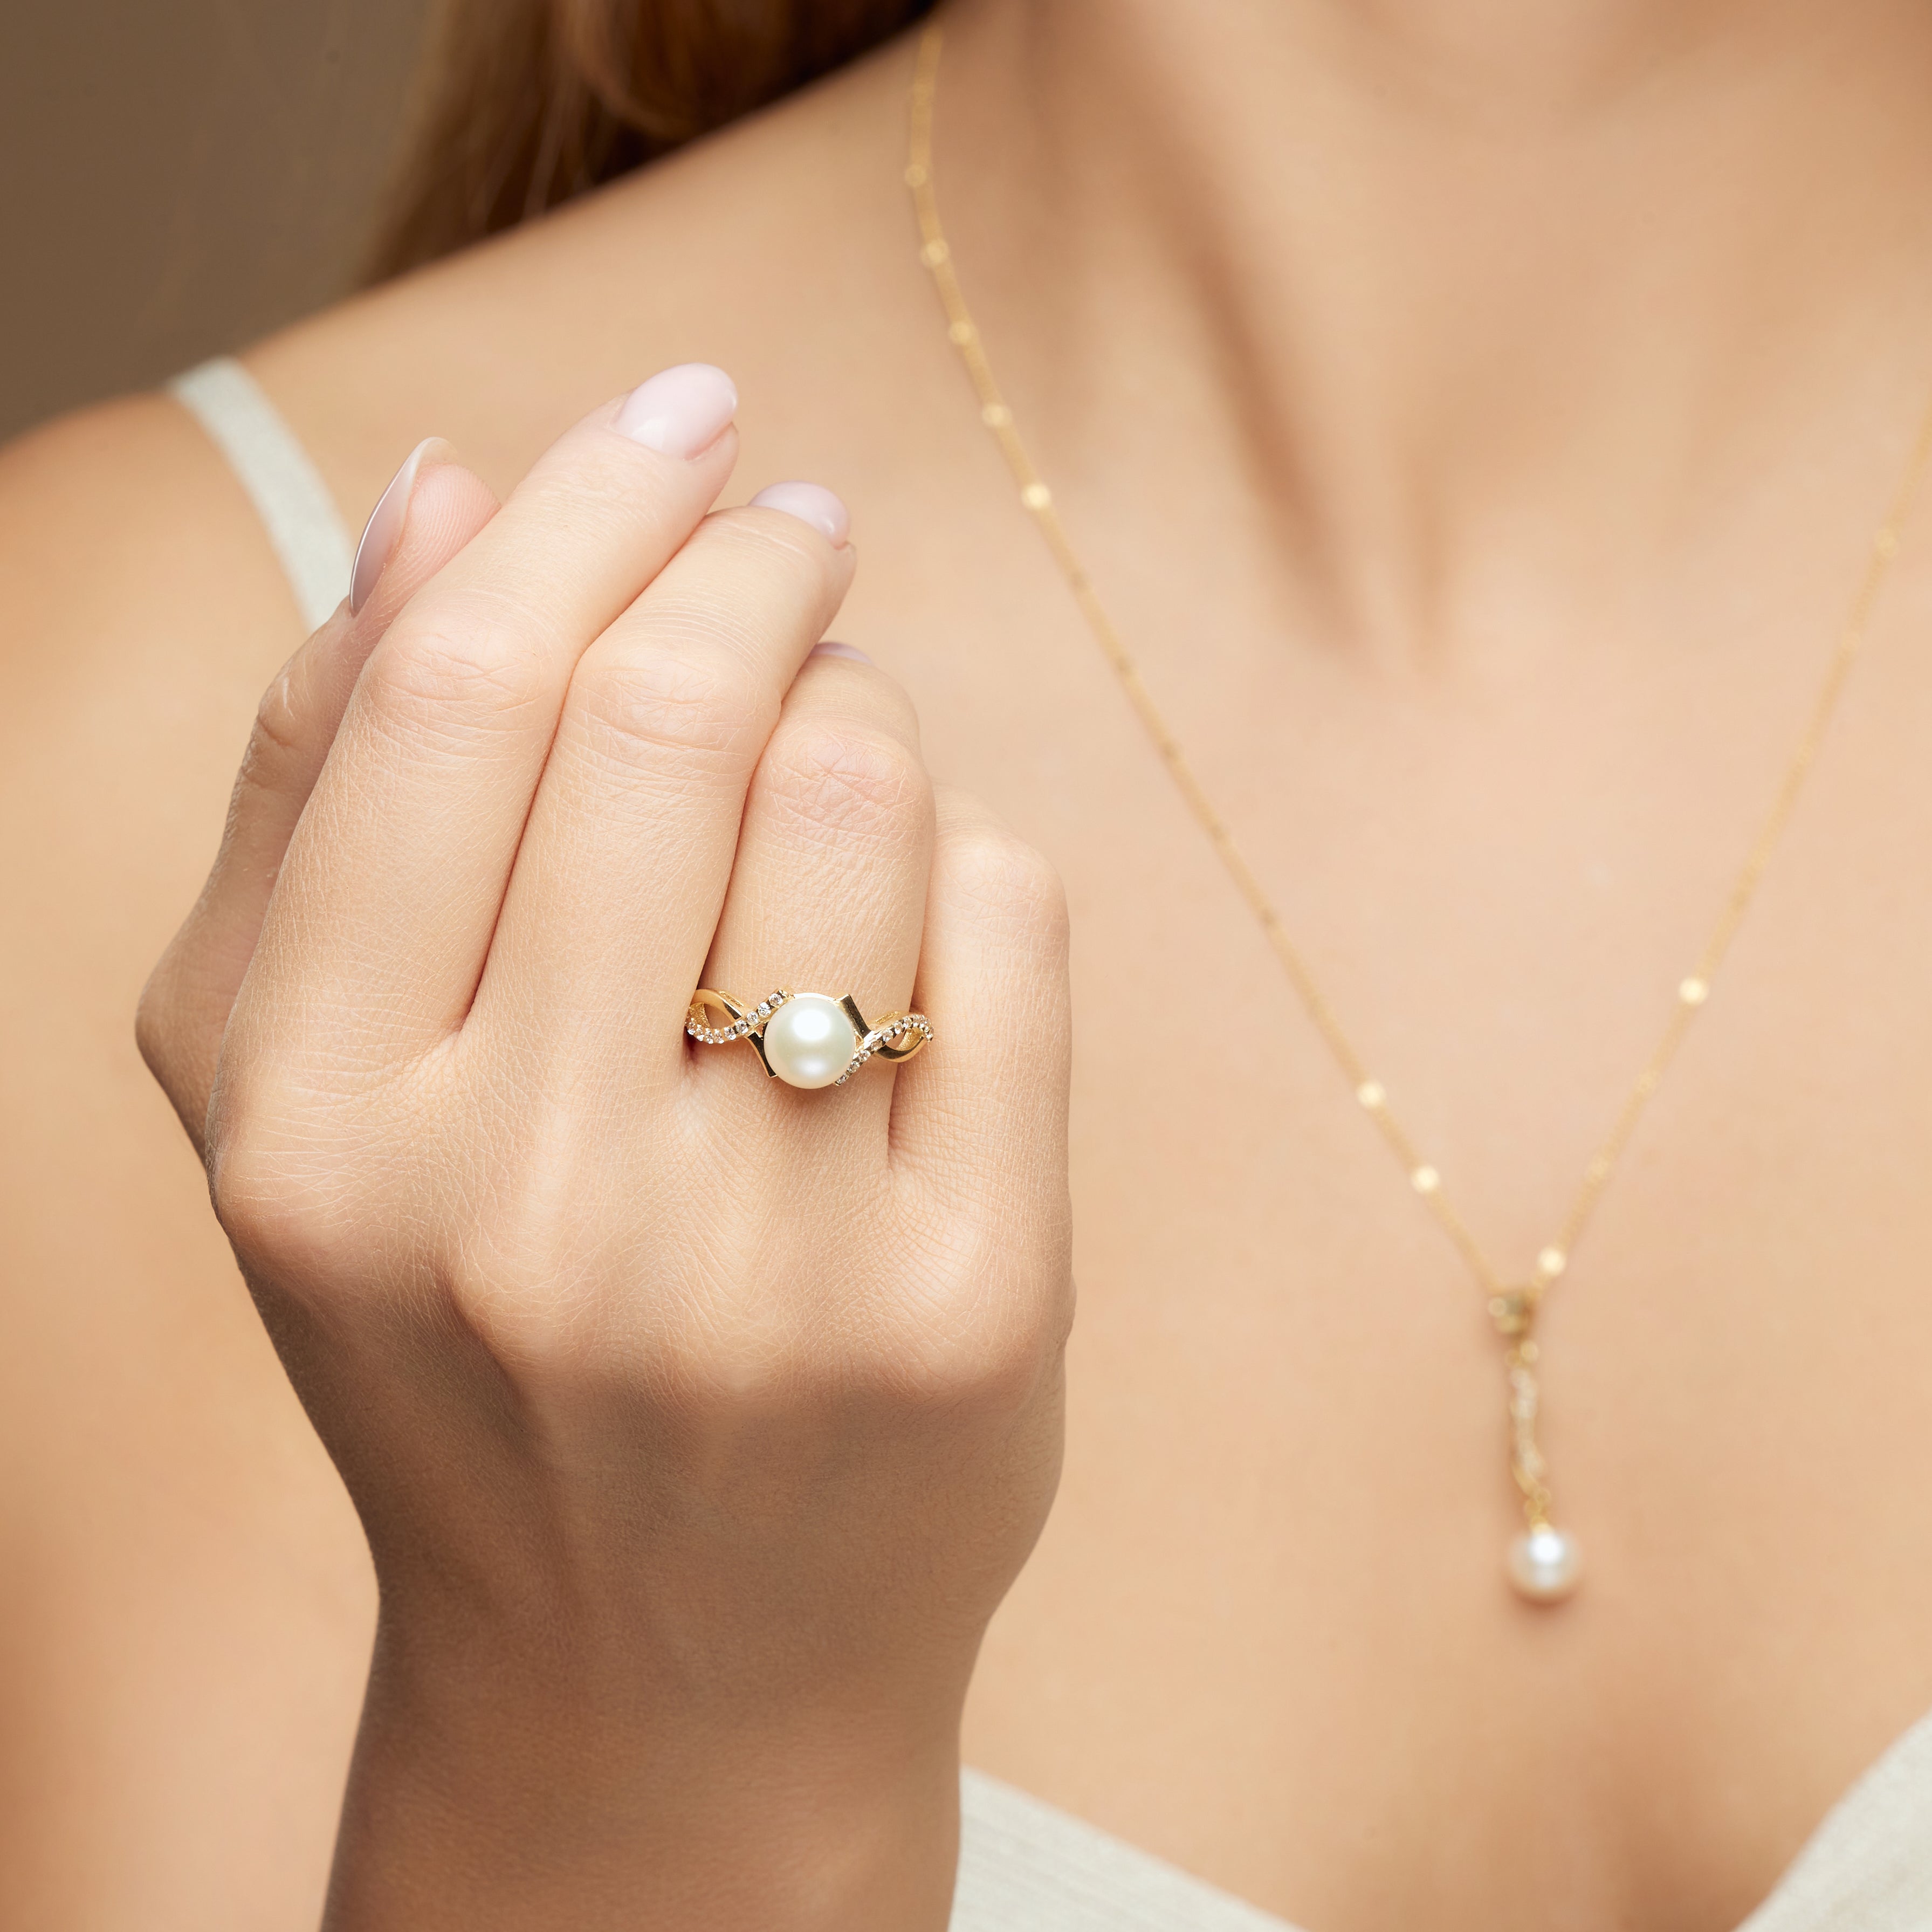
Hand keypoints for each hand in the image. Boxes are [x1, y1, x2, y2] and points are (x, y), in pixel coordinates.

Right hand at [137, 366, 1072, 1929]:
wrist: (658, 1666)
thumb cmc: (474, 1340)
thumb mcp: (310, 1099)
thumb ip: (327, 788)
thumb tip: (436, 495)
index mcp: (323, 1130)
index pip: (462, 697)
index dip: (592, 506)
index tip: (684, 423)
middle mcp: (529, 1204)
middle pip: (677, 718)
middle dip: (758, 564)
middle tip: (795, 530)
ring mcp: (764, 1268)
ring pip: (864, 793)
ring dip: (864, 712)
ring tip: (832, 759)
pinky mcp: (967, 1308)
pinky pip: (1008, 928)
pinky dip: (970, 862)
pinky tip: (917, 928)